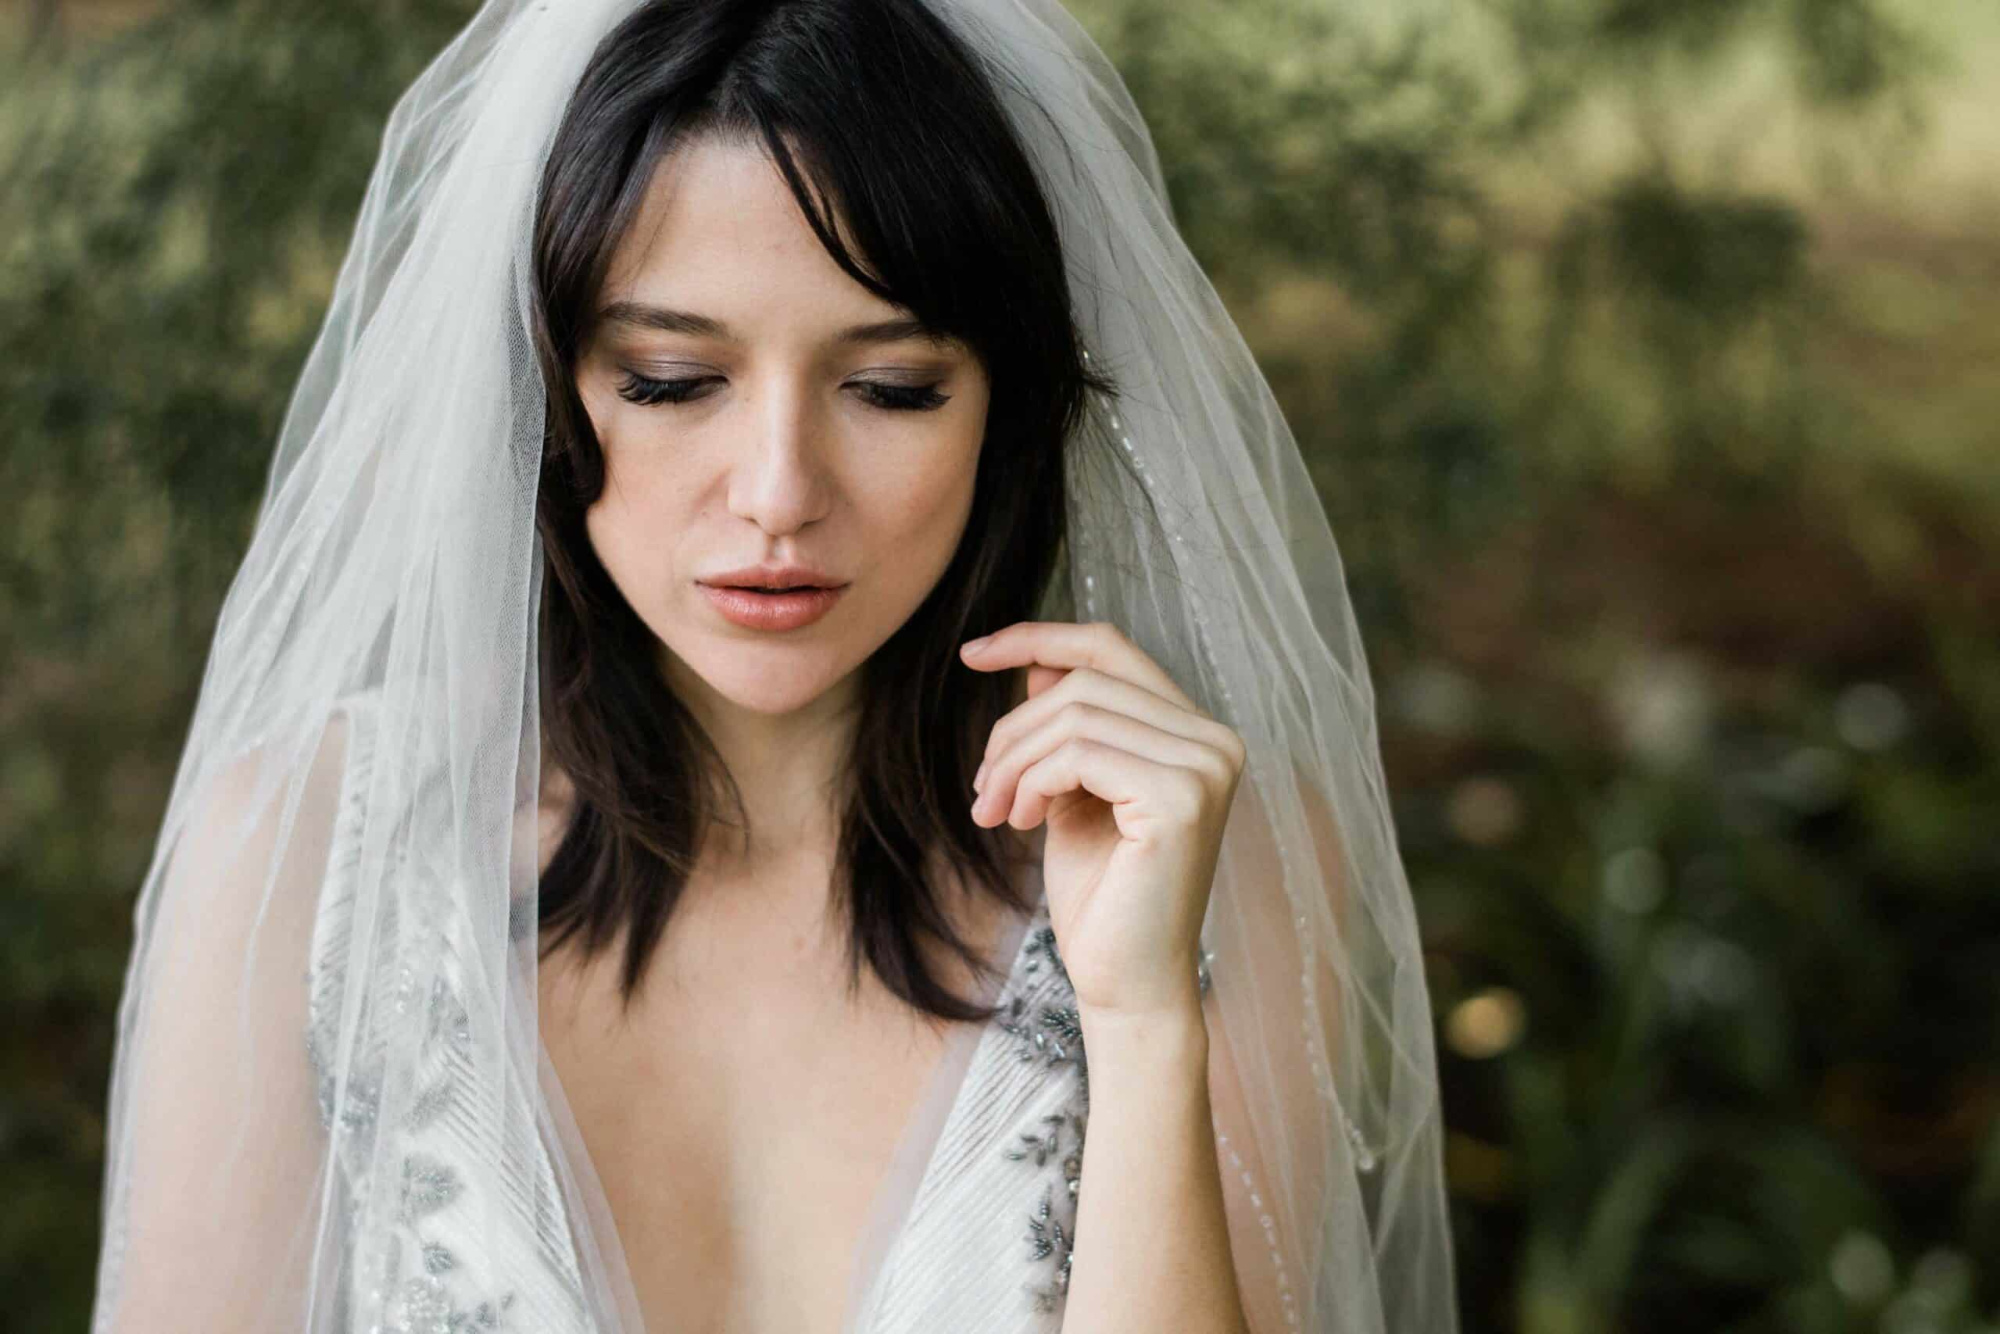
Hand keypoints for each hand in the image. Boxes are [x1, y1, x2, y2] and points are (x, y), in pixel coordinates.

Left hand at [959, 620, 1244, 1019]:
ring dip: (1013, 762)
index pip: (1110, 649)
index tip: (973, 653)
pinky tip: (1021, 823)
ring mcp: (1204, 767)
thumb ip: (1068, 727)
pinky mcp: (1180, 799)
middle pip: (1082, 683)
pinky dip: (1032, 781)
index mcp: (1197, 732)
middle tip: (982, 792)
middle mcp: (1214, 741)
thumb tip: (1039, 661)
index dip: (1038, 638)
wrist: (1126, 983)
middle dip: (1013, 731)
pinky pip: (1078, 753)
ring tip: (994, 812)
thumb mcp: (1073, 792)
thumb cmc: (1101, 894)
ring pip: (1073, 716)